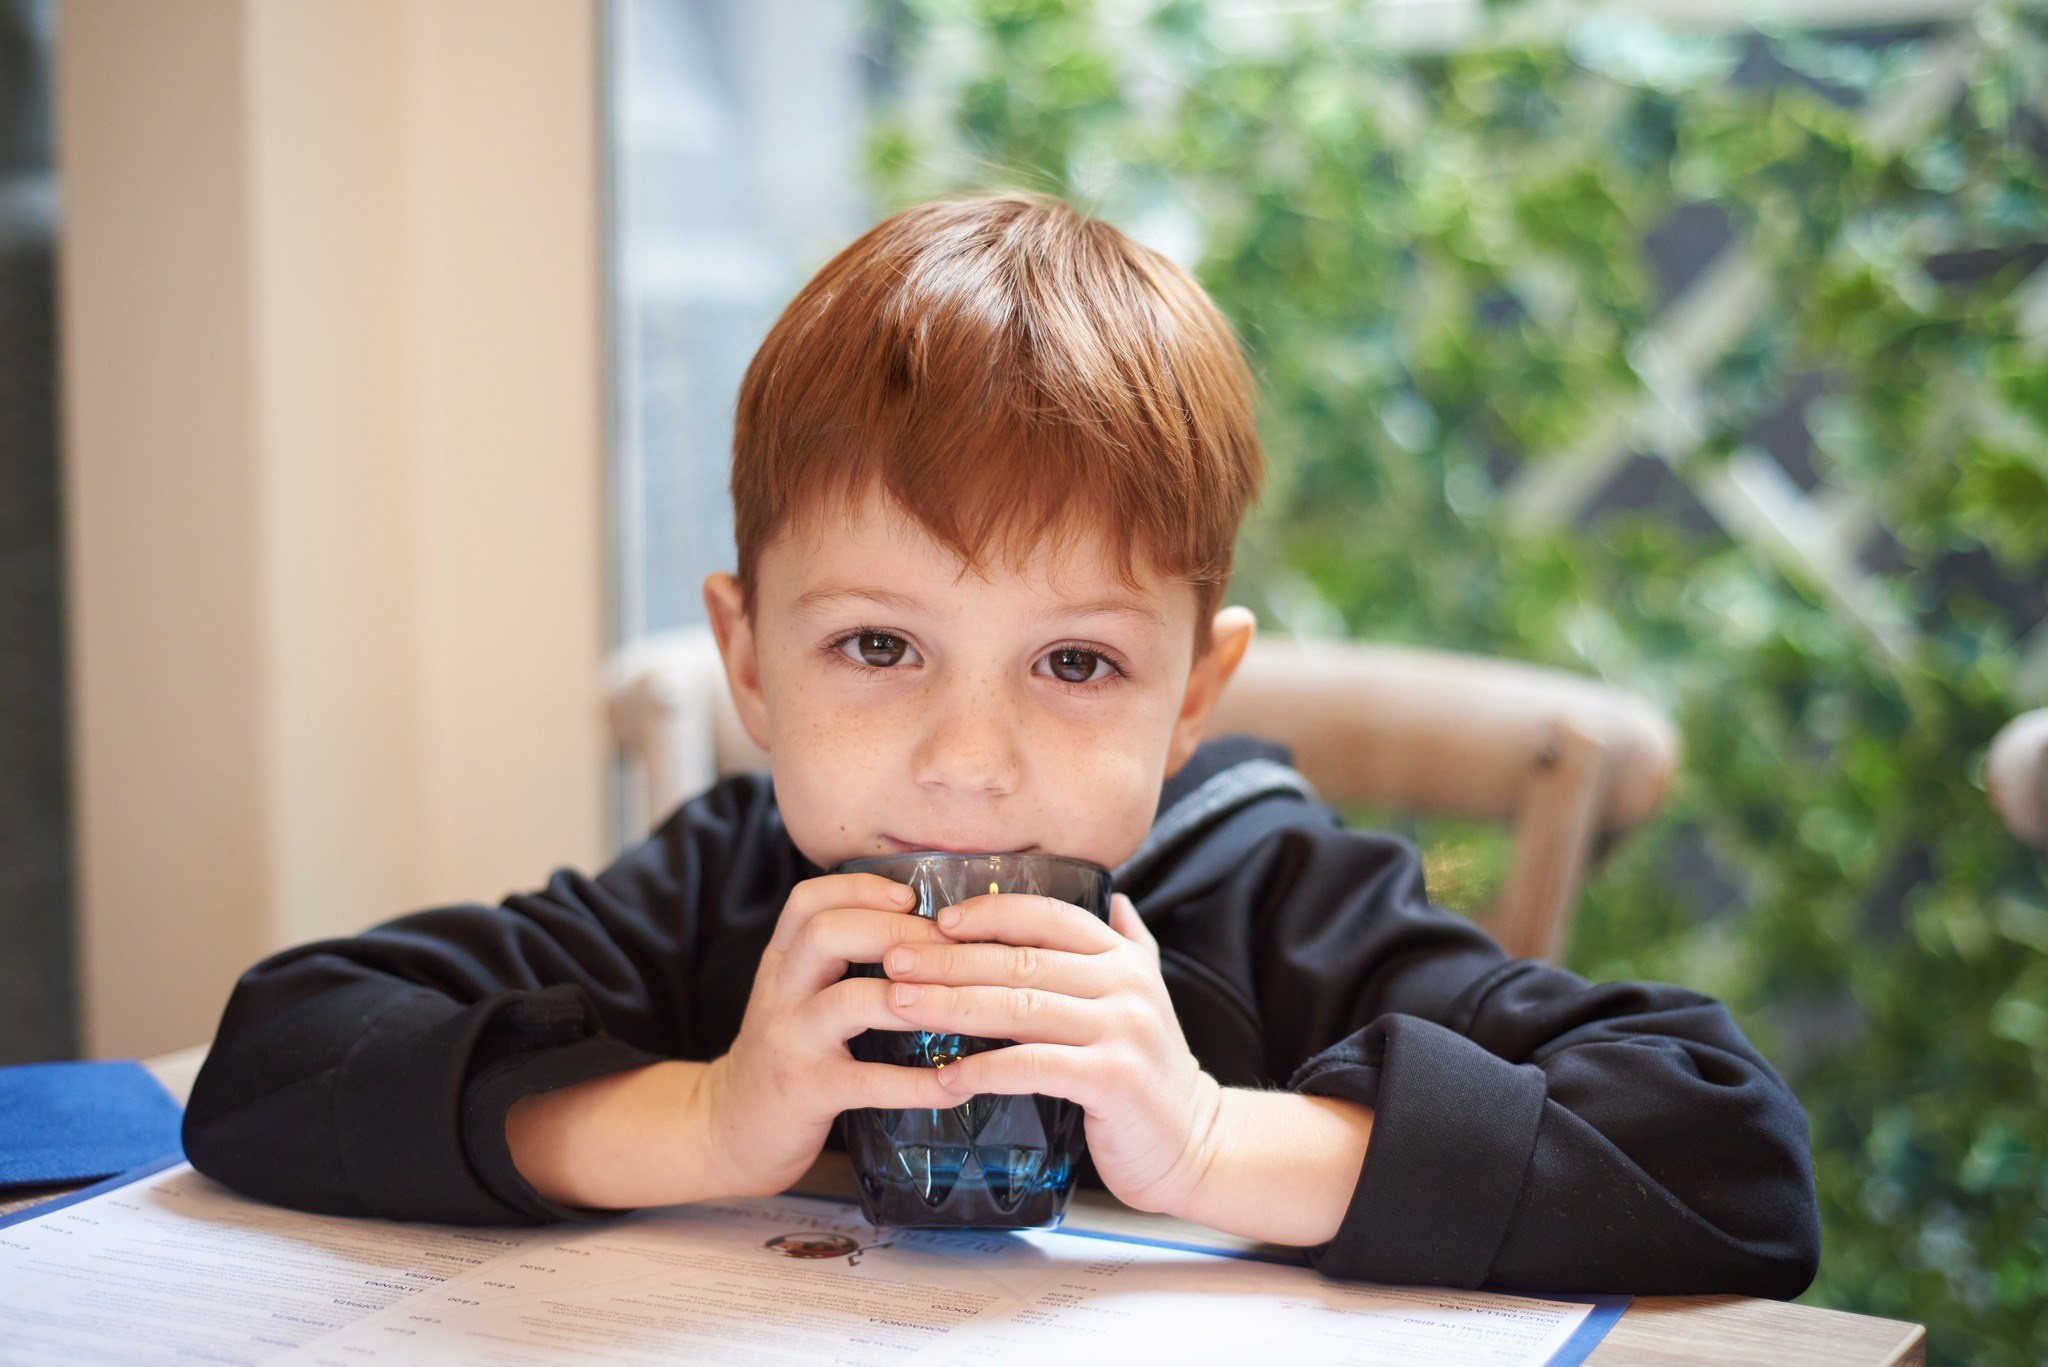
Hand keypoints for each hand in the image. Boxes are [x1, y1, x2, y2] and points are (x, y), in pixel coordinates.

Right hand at [699, 873, 965, 1195]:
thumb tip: (924, 931)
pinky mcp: (807, 1091)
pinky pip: (869, 1081)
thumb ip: (835, 960)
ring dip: (914, 998)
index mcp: (781, 961)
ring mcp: (791, 1041)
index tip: (911, 896)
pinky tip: (958, 1086)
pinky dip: (918, 1084)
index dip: (861, 889)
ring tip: (962, 1005)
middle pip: (828, 935)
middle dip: (896, 932)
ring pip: (849, 1001)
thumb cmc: (786, 1053)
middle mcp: (780, 992)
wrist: (731, 1128)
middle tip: (952, 949)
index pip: (808, 901)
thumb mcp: (795, 994)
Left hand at [876, 890, 1226, 1215]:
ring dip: (952, 1005)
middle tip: (893, 960)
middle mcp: (1126, 984)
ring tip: (900, 1004)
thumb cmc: (1149, 1074)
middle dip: (948, 959)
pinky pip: (1033, 1066)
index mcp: (1123, 958)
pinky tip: (946, 1076)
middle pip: (1021, 961)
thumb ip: (1129, 944)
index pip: (1047, 916)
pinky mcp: (1113, 1078)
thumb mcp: (1147, 997)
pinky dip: (984, 1068)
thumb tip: (1115, 896)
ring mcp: (1122, 1029)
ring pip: (1020, 1007)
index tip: (933, 922)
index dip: (988, 913)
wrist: (1196, 1144)